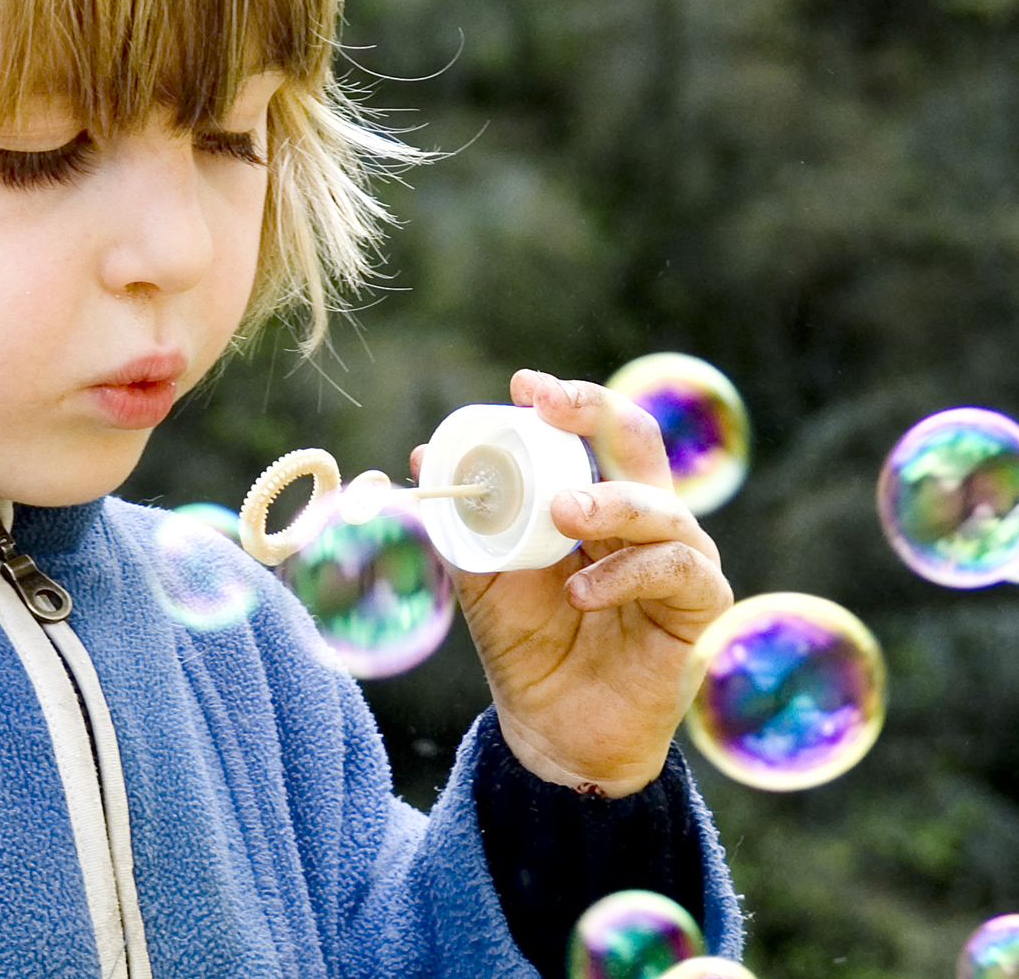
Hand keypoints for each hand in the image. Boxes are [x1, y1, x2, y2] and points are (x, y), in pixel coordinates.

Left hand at [410, 369, 732, 796]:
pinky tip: (582, 593)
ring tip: (561, 514)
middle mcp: (645, 520)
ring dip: (608, 502)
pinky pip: (675, 568)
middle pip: (639, 441)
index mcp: (599, 503)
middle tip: (548, 407)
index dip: (568, 402)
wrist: (554, 733)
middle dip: (595, 413)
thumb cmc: (528, 648)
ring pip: (659, 506)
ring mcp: (679, 559)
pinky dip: (625, 572)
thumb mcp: (486, 578)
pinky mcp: (700, 605)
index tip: (524, 387)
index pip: (595, 433)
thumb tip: (421, 458)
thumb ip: (465, 524)